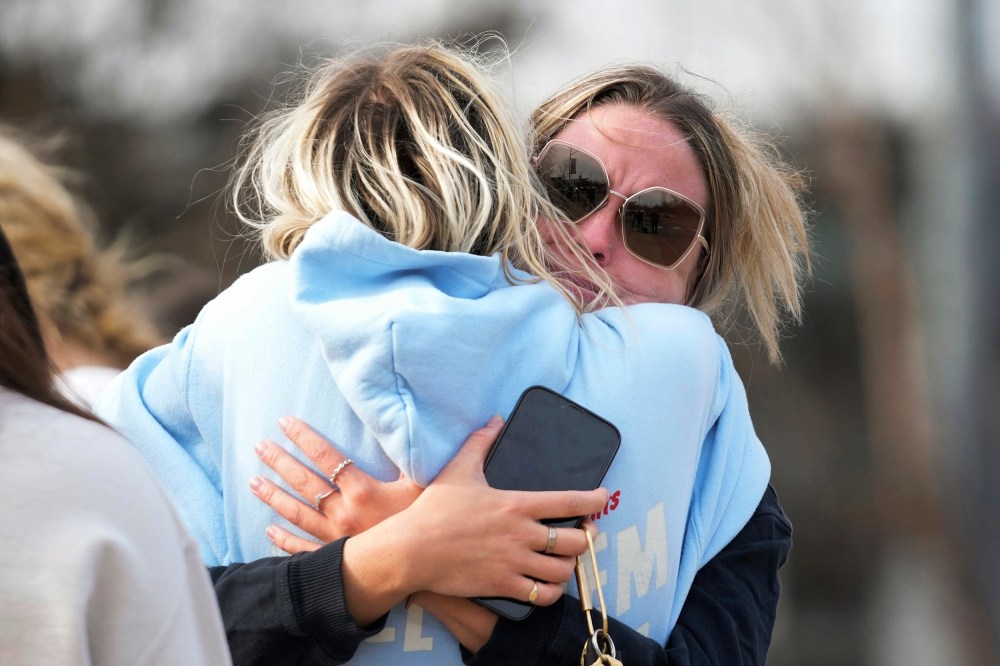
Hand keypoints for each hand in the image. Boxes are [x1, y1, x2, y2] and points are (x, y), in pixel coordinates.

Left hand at [250, 416, 421, 552]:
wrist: (423, 567)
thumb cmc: (426, 523)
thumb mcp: (423, 484)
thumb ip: (409, 457)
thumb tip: (403, 429)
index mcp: (363, 491)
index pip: (327, 457)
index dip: (304, 437)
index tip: (285, 422)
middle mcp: (343, 513)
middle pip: (305, 482)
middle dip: (280, 461)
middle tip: (260, 446)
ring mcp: (336, 538)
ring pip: (297, 513)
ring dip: (274, 496)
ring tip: (253, 481)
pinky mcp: (335, 558)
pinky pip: (303, 549)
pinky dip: (284, 540)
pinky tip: (269, 530)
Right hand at [363, 416, 608, 605]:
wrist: (412, 550)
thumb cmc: (434, 509)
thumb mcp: (459, 469)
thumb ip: (481, 442)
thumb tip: (496, 420)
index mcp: (516, 504)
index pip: (570, 501)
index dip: (595, 499)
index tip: (603, 497)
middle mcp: (521, 534)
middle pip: (576, 541)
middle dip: (585, 539)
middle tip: (582, 535)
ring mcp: (514, 561)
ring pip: (563, 570)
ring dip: (570, 567)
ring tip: (565, 561)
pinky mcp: (503, 585)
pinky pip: (542, 595)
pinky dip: (552, 592)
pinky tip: (549, 586)